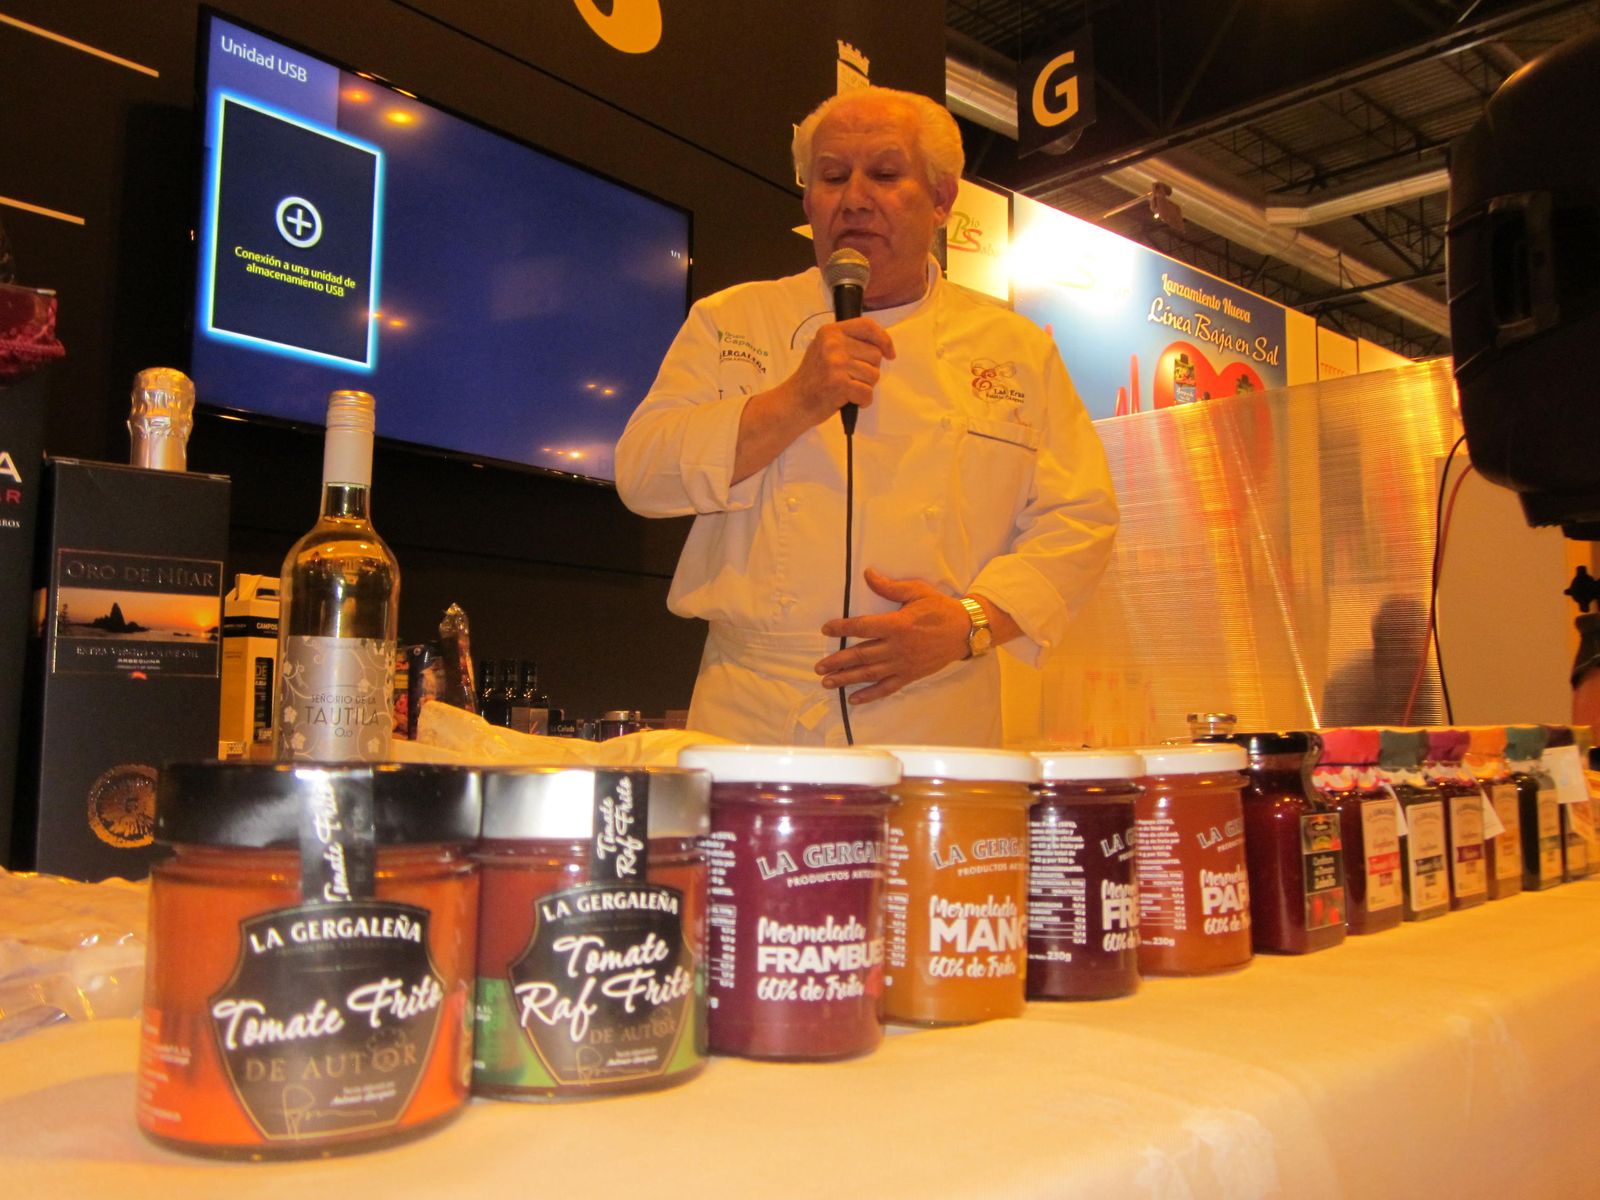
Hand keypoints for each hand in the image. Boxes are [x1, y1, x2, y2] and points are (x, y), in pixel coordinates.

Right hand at [786, 317, 895, 424]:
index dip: (884, 340)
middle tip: (850, 378)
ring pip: (874, 375)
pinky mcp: (839, 384)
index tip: (889, 353)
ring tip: (847, 389)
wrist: (794, 402)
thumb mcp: (825, 349)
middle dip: (869, 370)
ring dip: (865, 386)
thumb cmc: (813, 379)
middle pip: (875, 355)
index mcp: (831, 332)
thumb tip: (881, 346)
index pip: (867, 326)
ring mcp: (836, 363)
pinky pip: (867, 392)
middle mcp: (833, 344)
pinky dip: (862, 401)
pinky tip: (849, 400)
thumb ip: (848, 342)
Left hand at [815, 568, 970, 705]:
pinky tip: (854, 699)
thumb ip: (890, 586)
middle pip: (861, 655)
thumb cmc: (940, 608)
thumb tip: (868, 574)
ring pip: (870, 673)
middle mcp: (897, 647)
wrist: (964, 630)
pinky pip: (887, 688)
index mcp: (897, 624)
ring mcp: (903, 664)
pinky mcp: (910, 675)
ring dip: (847, 679)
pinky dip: (870, 694)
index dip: (842, 628)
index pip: (863, 627)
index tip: (826, 629)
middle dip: (838, 661)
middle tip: (819, 666)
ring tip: (828, 682)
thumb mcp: (917, 591)